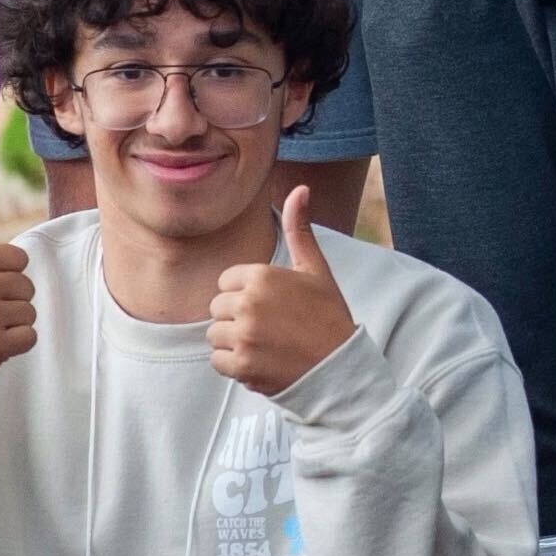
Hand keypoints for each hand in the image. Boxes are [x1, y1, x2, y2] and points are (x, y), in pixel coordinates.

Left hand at [206, 188, 355, 396]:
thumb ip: (299, 229)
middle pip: (217, 309)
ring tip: (264, 345)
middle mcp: (248, 303)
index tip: (270, 307)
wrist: (340, 368)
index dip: (245, 295)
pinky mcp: (242, 366)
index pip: (226, 282)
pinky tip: (259, 362)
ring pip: (214, 336)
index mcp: (262, 275)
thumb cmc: (328, 316)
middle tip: (268, 328)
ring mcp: (244, 336)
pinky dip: (234, 366)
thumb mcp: (315, 270)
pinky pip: (216, 361)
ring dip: (233, 343)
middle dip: (236, 319)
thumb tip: (300, 188)